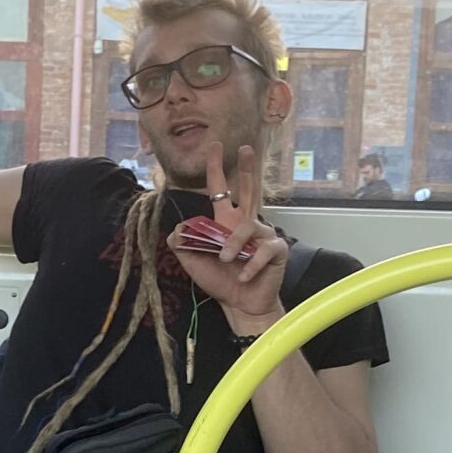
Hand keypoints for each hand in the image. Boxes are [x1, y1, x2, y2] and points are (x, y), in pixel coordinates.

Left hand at [168, 142, 286, 328]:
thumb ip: (182, 245)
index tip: (214, 147)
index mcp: (226, 222)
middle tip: (245, 148)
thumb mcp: (193, 263)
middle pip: (249, 189)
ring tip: (225, 261)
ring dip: (233, 244)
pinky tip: (244, 276)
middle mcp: (245, 223)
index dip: (216, 169)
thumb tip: (175, 229)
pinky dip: (250, 265)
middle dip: (247, 168)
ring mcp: (263, 235)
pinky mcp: (276, 250)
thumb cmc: (220, 282)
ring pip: (247, 226)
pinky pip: (263, 250)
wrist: (240, 305)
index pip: (221, 190)